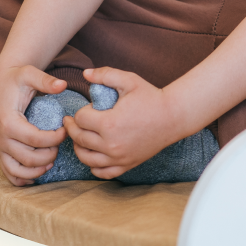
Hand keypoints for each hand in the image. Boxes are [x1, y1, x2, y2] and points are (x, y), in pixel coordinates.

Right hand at [0, 64, 67, 186]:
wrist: (0, 82)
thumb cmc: (16, 78)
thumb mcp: (30, 74)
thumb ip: (46, 80)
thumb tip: (62, 85)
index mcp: (8, 122)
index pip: (36, 140)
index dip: (55, 138)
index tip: (65, 130)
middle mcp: (1, 138)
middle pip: (29, 159)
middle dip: (50, 155)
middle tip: (60, 143)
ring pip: (18, 171)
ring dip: (37, 170)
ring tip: (52, 160)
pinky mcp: (1, 151)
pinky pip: (9, 173)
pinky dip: (23, 178)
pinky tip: (38, 173)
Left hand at [64, 68, 179, 178]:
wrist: (173, 117)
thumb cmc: (151, 97)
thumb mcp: (129, 80)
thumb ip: (105, 74)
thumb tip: (85, 73)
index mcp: (109, 123)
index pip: (80, 119)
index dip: (79, 112)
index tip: (86, 108)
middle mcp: (111, 144)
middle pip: (79, 139)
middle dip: (73, 128)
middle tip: (71, 121)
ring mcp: (119, 157)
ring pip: (86, 158)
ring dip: (78, 147)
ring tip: (80, 137)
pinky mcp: (126, 165)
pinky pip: (102, 172)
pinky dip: (93, 166)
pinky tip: (93, 155)